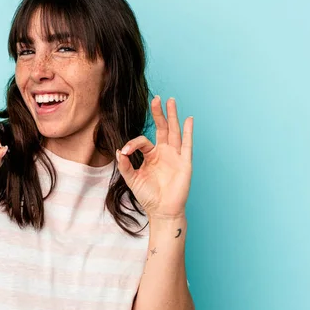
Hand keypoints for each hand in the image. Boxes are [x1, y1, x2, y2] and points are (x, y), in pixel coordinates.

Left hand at [116, 96, 192, 218]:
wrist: (162, 211)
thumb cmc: (148, 196)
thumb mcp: (132, 179)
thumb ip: (125, 166)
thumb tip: (120, 151)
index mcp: (151, 156)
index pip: (143, 141)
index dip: (133, 144)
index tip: (126, 153)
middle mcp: (164, 153)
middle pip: (162, 128)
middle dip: (159, 113)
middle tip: (156, 98)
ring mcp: (175, 156)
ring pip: (174, 131)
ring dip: (172, 116)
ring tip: (170, 101)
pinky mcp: (184, 162)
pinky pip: (187, 144)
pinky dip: (188, 132)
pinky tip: (189, 119)